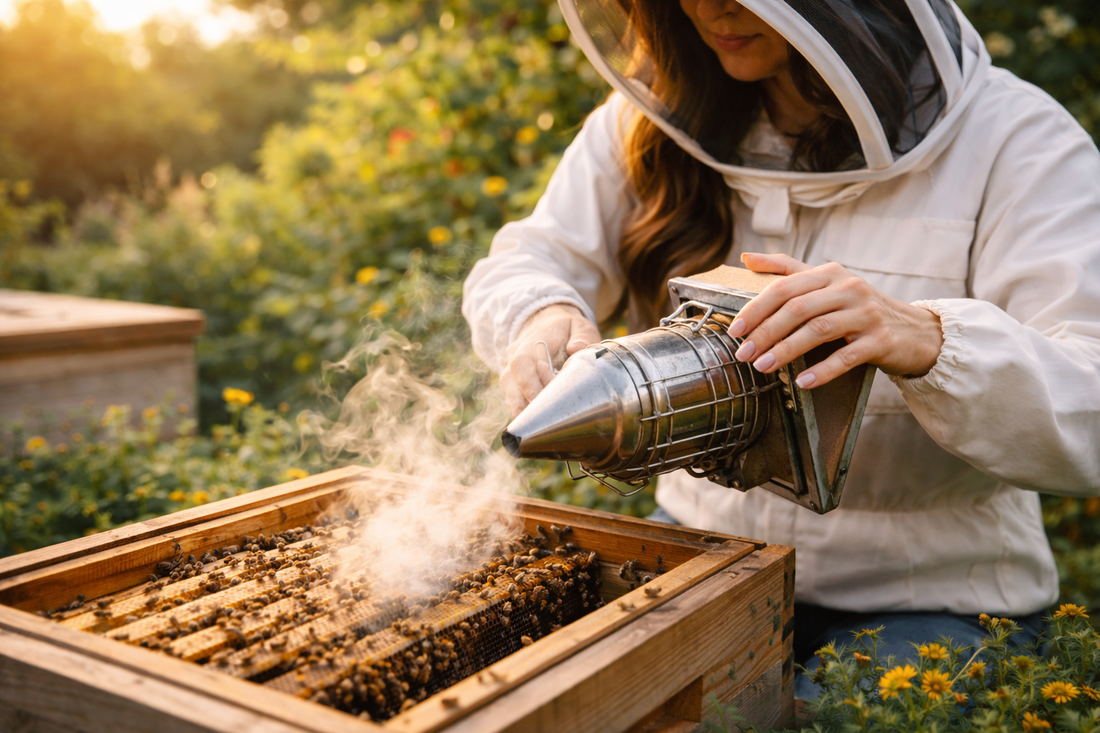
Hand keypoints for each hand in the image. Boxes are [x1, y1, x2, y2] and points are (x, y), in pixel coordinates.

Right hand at [500, 304, 600, 416]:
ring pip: (510, 397)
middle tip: (548, 419)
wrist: (545, 325)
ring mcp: (510, 372)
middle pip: (511, 385)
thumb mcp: (579, 325)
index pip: (522, 364)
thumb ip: (582, 335)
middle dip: (527, 405)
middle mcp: (513, 357)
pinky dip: (527, 414)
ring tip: (547, 422)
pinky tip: (543, 421)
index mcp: (530, 342)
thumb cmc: (565, 330)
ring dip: (526, 412)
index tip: (542, 401)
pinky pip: (515, 403)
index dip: (529, 384)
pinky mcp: (512, 385)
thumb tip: (576, 348)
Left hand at [728, 253, 943, 387]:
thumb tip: (746, 257)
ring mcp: (866, 314)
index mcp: (830, 273)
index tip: (735, 330)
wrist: (915, 331)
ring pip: (818, 330)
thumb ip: (788, 269)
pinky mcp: (880, 340)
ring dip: (786, 351)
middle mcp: (849, 288)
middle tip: (743, 353)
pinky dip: (822, 370)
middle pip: (798, 309)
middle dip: (766, 332)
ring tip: (762, 367)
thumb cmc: (860, 308)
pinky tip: (802, 382)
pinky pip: (846, 357)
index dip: (756, 309)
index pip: (785, 287)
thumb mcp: (828, 282)